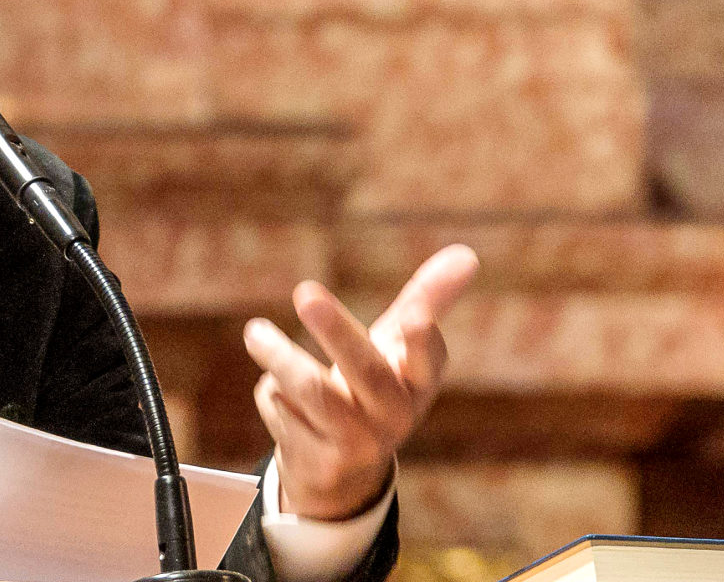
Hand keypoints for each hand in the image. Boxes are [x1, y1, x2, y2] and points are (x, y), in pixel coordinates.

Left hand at [243, 243, 478, 520]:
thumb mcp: (398, 344)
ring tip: (255, 332)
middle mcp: (394, 414)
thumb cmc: (376, 385)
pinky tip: (279, 395)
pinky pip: (282, 409)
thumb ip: (428, 299)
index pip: (428, 360)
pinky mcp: (319, 460)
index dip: (421, 340)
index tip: (414, 316)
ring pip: (313, 391)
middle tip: (306, 293)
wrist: (344, 469)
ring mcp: (357, 441)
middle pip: (366, 371)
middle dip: (336, 331)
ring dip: (278, 356)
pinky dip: (272, 392)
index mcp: (419, 381)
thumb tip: (467, 254)